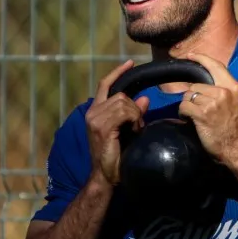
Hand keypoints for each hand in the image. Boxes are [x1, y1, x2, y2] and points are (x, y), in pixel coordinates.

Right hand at [85, 60, 149, 186]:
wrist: (105, 176)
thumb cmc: (115, 156)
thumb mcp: (125, 130)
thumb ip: (133, 113)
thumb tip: (145, 99)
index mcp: (95, 111)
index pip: (105, 84)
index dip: (117, 72)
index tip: (130, 63)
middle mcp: (92, 113)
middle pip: (120, 94)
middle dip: (134, 108)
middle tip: (137, 125)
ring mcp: (96, 119)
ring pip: (124, 102)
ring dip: (135, 116)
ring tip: (135, 130)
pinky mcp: (102, 127)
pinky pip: (125, 112)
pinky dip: (134, 120)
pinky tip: (134, 131)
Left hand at [178, 53, 237, 164]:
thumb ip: (227, 92)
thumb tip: (211, 85)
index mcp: (234, 87)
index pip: (216, 66)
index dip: (201, 58)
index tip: (190, 55)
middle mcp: (224, 92)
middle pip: (196, 84)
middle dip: (193, 96)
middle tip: (197, 107)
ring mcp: (213, 102)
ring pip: (189, 95)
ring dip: (188, 105)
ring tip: (195, 115)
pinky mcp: (202, 114)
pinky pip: (184, 106)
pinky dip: (184, 113)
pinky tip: (189, 119)